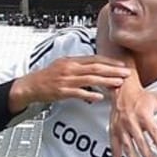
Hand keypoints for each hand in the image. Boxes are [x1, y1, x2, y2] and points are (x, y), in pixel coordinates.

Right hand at [8, 56, 129, 109]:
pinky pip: (78, 93)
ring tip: (118, 83)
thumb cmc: (48, 77)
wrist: (30, 86)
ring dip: (106, 81)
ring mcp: (66, 80)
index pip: (94, 59)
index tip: (122, 65)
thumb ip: (80, 66)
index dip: (109, 62)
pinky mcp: (61, 91)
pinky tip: (100, 97)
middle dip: (113, 70)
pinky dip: (90, 95)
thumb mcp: (64, 65)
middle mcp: (69, 68)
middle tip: (126, 73)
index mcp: (71, 61)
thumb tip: (96, 66)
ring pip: (90, 79)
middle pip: (95, 68)